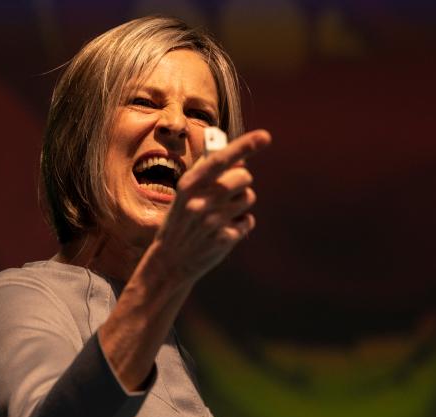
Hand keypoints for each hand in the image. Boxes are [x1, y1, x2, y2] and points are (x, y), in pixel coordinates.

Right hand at [150, 129, 271, 283]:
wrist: (170, 261)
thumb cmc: (181, 221)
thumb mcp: (185, 194)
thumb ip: (208, 175)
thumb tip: (240, 158)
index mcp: (189, 184)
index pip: (221, 159)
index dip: (245, 145)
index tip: (265, 136)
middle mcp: (201, 200)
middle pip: (244, 177)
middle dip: (242, 181)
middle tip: (229, 191)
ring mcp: (213, 221)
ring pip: (248, 198)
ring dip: (241, 203)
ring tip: (222, 214)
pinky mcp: (225, 238)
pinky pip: (248, 220)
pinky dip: (240, 224)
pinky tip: (223, 230)